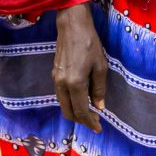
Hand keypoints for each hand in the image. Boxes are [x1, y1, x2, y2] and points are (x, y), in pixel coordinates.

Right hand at [52, 5, 107, 130]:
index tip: (99, 128)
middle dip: (81, 120)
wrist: (71, 26)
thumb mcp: (101, 67)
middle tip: (94, 121)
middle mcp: (62, 85)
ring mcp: (55, 80)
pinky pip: (61, 96)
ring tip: (89, 111)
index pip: (81, 111)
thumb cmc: (90, 44)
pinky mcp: (54, 74)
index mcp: (75, 84)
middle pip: (68, 112)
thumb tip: (99, 107)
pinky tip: (81, 98)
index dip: (90, 123)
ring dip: (75, 112)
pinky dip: (70, 102)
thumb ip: (99, 89)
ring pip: (63, 105)